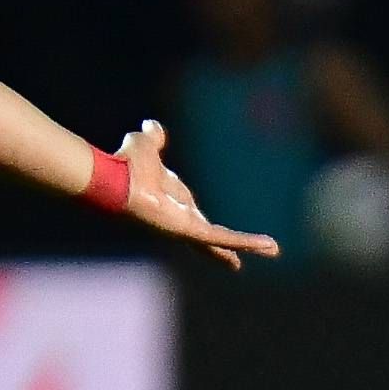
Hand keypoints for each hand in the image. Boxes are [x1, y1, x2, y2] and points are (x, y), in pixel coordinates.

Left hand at [117, 120, 279, 270]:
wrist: (115, 178)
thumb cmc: (125, 163)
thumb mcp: (146, 144)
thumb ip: (153, 137)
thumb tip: (152, 126)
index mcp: (171, 201)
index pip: (193, 215)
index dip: (204, 223)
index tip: (211, 230)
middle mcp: (179, 218)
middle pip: (208, 238)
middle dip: (226, 249)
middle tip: (237, 263)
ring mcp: (185, 228)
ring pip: (221, 241)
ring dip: (248, 245)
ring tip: (273, 251)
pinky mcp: (190, 232)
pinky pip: (223, 238)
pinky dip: (246, 242)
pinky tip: (267, 246)